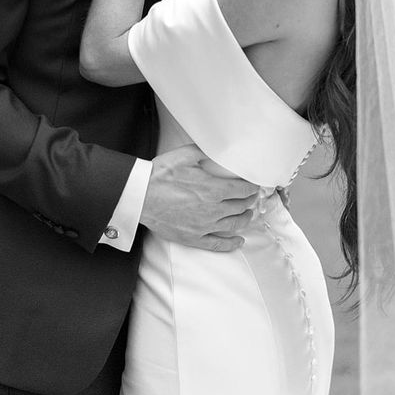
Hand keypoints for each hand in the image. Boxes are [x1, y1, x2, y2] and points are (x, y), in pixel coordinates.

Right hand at [139, 144, 259, 251]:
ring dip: (244, 218)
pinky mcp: (193, 238)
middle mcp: (212, 210)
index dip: (251, 187)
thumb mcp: (185, 155)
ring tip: (247, 213)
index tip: (254, 185)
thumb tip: (217, 149)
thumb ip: (205, 152)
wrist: (140, 196)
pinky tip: (238, 241)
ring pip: (233, 225)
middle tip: (251, 196)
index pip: (242, 190)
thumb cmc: (160, 176)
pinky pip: (217, 244)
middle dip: (249, 200)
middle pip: (240, 207)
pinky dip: (231, 243)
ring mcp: (204, 227)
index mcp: (213, 190)